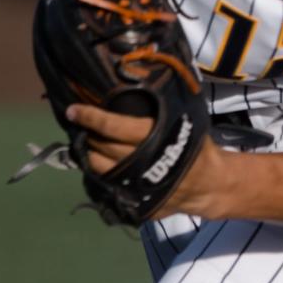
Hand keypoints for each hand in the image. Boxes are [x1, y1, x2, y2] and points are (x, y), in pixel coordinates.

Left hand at [65, 103, 235, 220]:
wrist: (210, 183)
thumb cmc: (195, 145)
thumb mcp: (183, 121)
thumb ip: (159, 110)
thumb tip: (139, 82)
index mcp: (150, 138)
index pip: (112, 126)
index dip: (89, 117)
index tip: (72, 110)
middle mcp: (138, 161)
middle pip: (100, 146)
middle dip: (87, 133)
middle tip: (78, 123)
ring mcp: (134, 184)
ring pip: (98, 168)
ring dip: (88, 154)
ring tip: (84, 142)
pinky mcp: (133, 199)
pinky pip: (107, 186)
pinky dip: (99, 174)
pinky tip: (96, 164)